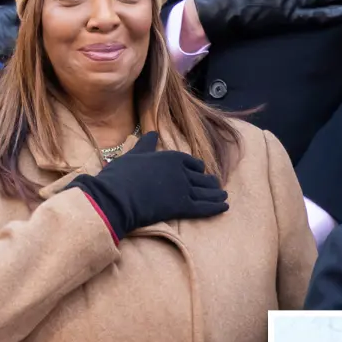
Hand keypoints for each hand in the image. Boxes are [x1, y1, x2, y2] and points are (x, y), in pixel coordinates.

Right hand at [65, 133, 227, 237]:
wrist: (117, 197)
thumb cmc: (121, 175)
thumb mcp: (134, 155)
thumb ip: (145, 145)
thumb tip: (152, 134)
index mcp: (171, 156)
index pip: (191, 162)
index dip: (197, 169)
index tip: (201, 172)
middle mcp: (181, 171)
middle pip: (201, 177)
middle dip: (209, 183)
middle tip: (217, 187)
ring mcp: (184, 188)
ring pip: (205, 192)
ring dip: (216, 194)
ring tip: (223, 197)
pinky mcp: (182, 206)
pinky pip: (204, 207)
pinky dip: (216, 207)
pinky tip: (225, 207)